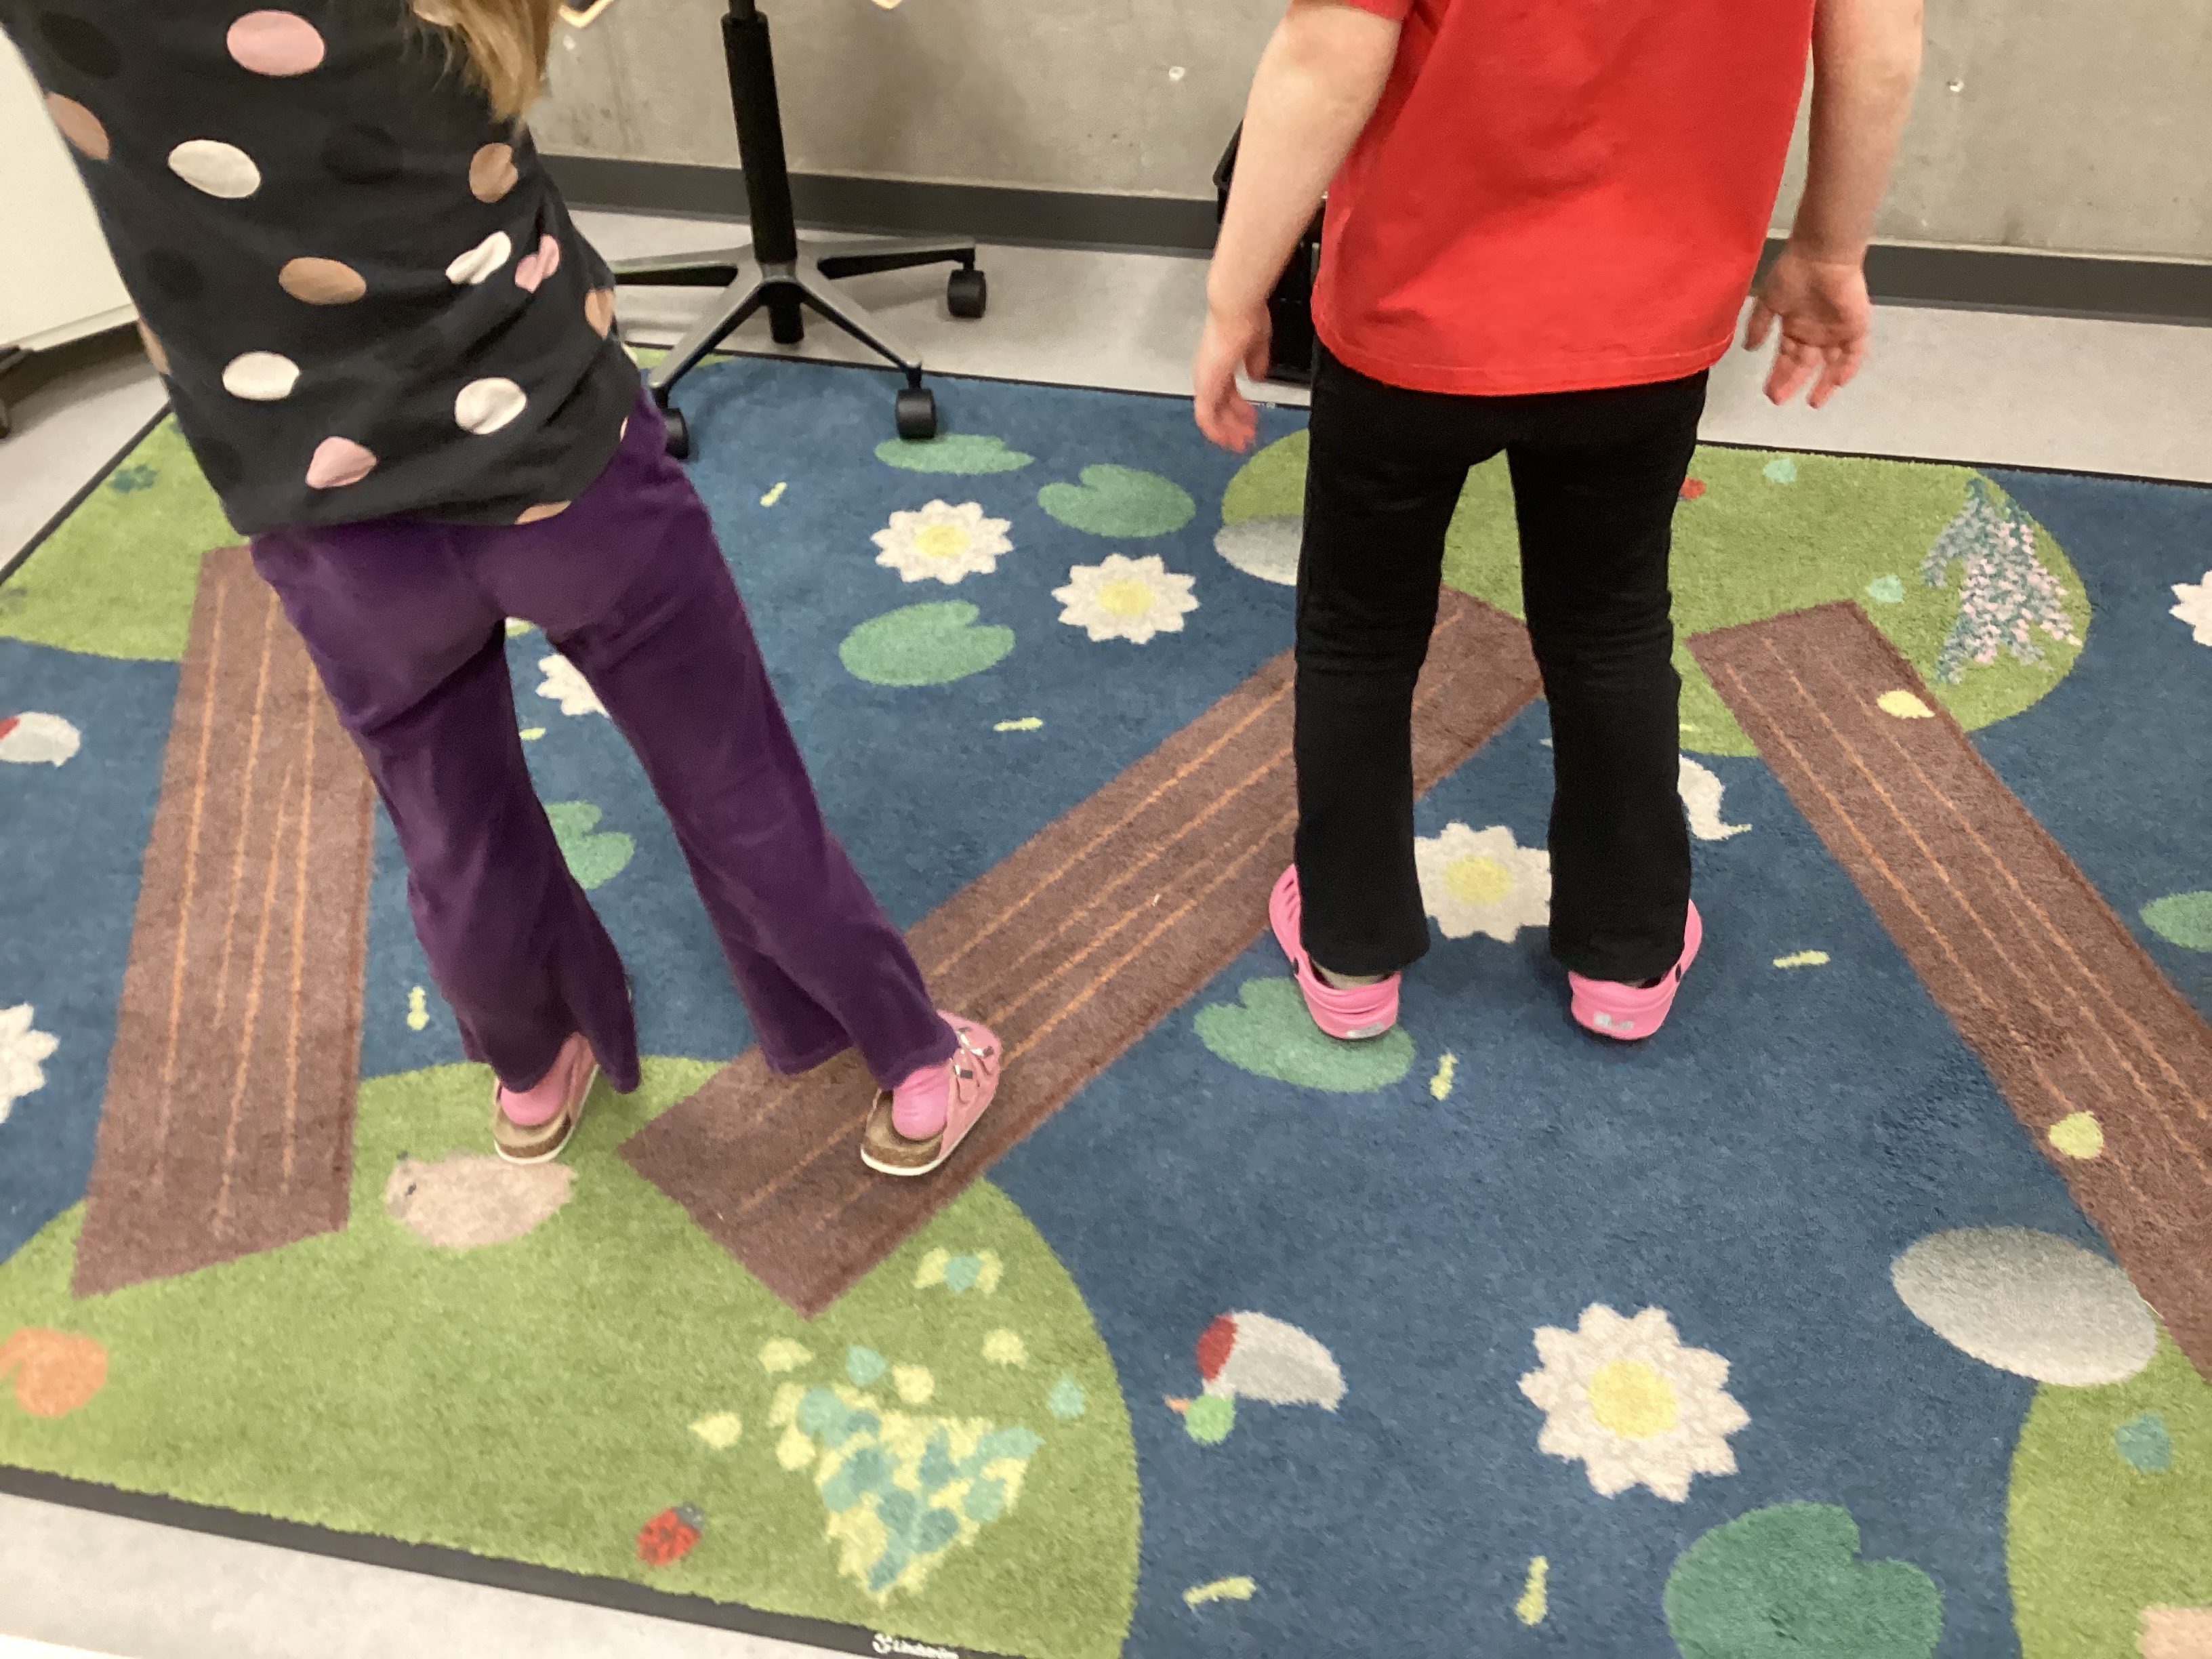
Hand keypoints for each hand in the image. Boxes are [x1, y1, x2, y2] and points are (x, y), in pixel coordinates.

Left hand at [1193, 299, 1271, 451]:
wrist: (1237, 310)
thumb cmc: (1246, 320)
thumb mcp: (1257, 345)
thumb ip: (1256, 362)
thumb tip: (1257, 377)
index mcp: (1220, 364)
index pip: (1227, 393)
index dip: (1239, 410)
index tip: (1252, 421)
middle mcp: (1209, 374)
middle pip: (1219, 407)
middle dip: (1235, 425)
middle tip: (1248, 438)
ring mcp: (1206, 380)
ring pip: (1212, 416)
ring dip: (1227, 431)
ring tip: (1243, 442)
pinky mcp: (1206, 386)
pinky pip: (1206, 417)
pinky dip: (1217, 430)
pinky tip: (1230, 439)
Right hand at [1744, 246, 1872, 407]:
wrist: (1821, 256)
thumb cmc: (1793, 273)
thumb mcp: (1768, 301)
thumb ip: (1758, 325)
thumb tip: (1748, 348)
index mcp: (1796, 326)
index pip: (1787, 357)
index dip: (1778, 375)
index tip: (1768, 392)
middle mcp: (1816, 332)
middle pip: (1805, 364)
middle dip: (1792, 382)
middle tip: (1779, 400)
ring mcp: (1836, 330)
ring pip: (1831, 363)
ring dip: (1822, 383)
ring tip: (1813, 402)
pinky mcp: (1856, 326)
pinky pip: (1855, 353)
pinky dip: (1847, 368)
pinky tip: (1837, 383)